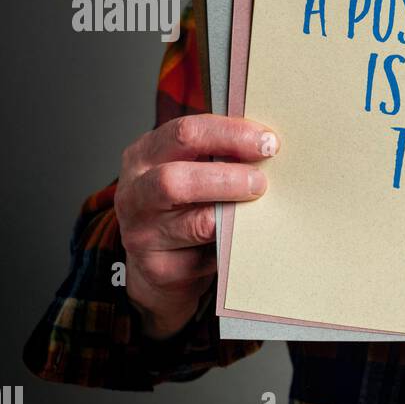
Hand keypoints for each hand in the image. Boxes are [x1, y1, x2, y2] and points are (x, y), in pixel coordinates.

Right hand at [113, 115, 277, 339]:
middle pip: (174, 180)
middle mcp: (135, 193)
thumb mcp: (190, 169)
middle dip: (227, 178)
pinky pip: (206, 259)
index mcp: (145, 155)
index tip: (267, 141)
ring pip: (195, 225)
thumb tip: (269, 146)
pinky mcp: (159, 269)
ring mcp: (142, 234)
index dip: (231, 135)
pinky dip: (232, 247)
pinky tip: (246, 241)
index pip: (185, 134)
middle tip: (261, 182)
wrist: (156, 261)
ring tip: (260, 210)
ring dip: (235, 215)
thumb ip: (219, 155)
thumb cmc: (182, 205)